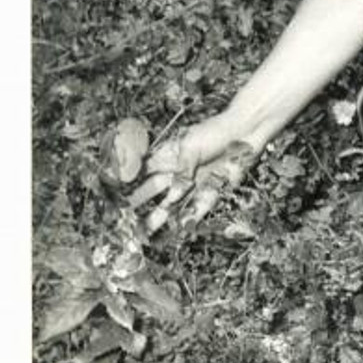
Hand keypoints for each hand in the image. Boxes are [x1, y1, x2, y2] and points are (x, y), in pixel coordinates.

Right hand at [129, 113, 260, 232]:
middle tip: (126, 215)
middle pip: (156, 189)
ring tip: (145, 231)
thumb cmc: (215, 133)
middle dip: (141, 201)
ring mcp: (195, 182)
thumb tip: (172, 195)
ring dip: (160, 216)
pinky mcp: (212, 190)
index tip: (117, 193)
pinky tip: (176, 229)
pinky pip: (197, 207)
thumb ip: (180, 172)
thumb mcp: (191, 148)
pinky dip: (188, 218)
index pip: (146, 169)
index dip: (132, 180)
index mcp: (171, 155)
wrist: (245, 132)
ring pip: (174, 202)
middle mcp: (180, 170)